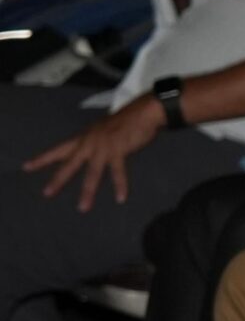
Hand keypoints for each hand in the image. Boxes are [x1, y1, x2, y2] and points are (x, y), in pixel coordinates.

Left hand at [24, 97, 163, 210]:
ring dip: (88, 192)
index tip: (27, 167)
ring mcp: (103, 148)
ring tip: (83, 207)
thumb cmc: (124, 121)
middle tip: (47, 193)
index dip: (43, 159)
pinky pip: (118, 172)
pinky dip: (120, 186)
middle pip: (70, 164)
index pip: (58, 150)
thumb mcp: (101, 130)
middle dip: (58, 180)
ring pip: (92, 174)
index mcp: (83, 138)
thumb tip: (91, 152)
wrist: (142, 112)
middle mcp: (89, 143)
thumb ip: (94, 142)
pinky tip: (120, 198)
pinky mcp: (119, 151)